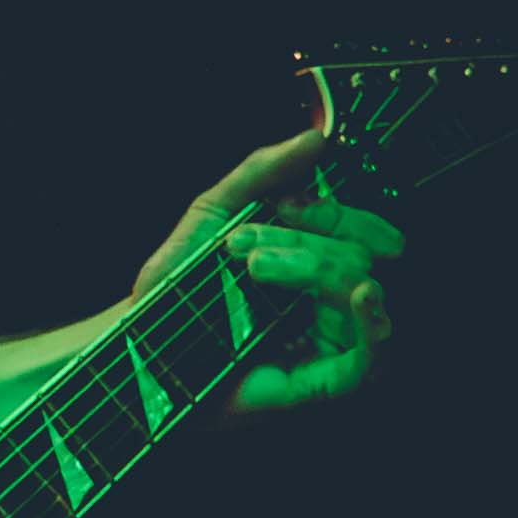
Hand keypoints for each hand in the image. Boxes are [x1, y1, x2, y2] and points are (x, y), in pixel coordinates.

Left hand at [132, 128, 403, 413]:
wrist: (141, 343)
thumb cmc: (176, 286)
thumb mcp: (214, 214)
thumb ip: (263, 172)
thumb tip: (316, 139)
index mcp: (314, 261)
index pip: (357, 227)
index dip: (330, 211)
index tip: (283, 207)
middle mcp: (330, 298)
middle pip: (358, 253)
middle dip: (302, 243)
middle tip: (243, 251)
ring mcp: (330, 339)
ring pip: (359, 288)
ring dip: (311, 267)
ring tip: (253, 270)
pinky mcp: (324, 378)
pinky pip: (374, 354)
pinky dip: (376, 320)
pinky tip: (366, 293)